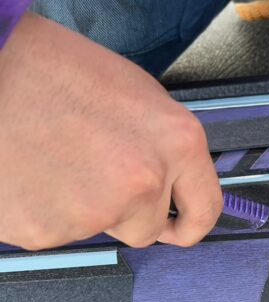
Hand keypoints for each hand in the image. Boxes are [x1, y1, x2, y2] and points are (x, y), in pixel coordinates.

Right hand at [0, 13, 222, 249]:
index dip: (191, 224)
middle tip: (92, 172)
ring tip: (54, 159)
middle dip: (125, 212)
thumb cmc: (55, 69)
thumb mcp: (138, 97)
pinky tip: (31, 172)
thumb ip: (164, 148)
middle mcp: (145, 182)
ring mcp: (95, 211)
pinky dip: (44, 211)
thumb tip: (171, 182)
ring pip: (98, 229)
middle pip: (147, 228)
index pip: (205, 209)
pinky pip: (54, 231)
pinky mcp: (46, 230)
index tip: (181, 228)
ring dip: (81, 208)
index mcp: (177, 144)